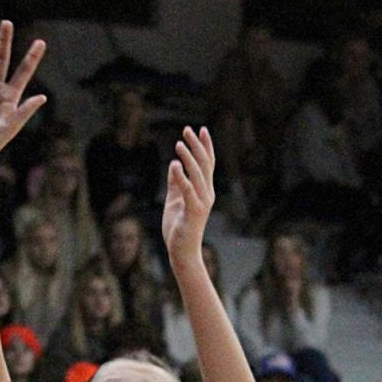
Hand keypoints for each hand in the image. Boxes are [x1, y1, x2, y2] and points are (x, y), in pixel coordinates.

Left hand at [161, 125, 214, 269]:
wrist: (182, 252)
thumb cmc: (178, 228)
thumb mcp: (174, 200)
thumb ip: (175, 183)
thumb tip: (173, 165)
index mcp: (204, 190)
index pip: (208, 164)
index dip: (205, 146)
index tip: (200, 129)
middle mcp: (207, 194)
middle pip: (205, 164)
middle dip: (196, 146)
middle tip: (187, 130)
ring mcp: (202, 202)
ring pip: (197, 174)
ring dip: (188, 157)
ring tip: (178, 144)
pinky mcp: (193, 212)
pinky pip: (188, 191)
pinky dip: (181, 177)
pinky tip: (174, 165)